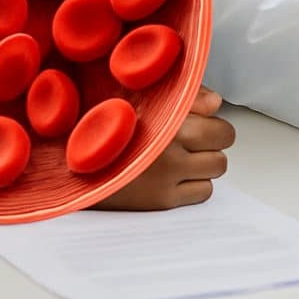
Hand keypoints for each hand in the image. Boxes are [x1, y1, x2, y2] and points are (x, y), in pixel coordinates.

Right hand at [95, 85, 234, 209]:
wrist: (77, 160)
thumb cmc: (112, 127)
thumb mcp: (146, 97)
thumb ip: (188, 97)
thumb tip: (216, 104)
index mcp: (169, 123)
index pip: (222, 131)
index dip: (215, 127)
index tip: (204, 125)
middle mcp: (171, 153)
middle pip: (221, 154)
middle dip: (212, 147)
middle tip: (195, 142)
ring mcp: (167, 179)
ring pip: (214, 173)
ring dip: (204, 165)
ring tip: (184, 157)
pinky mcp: (160, 201)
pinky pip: (202, 193)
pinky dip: (195, 185)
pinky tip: (176, 175)